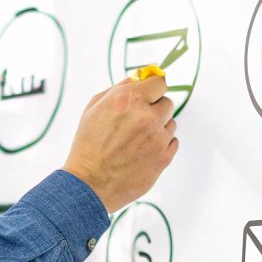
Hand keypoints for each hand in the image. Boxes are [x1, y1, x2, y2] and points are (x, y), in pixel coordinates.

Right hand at [61, 74, 178, 211]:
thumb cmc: (89, 146)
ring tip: (137, 140)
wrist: (90, 183)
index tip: (151, 93)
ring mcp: (158, 137)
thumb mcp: (95, 107)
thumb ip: (120, 88)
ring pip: (171, 123)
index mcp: (129, 99)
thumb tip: (139, 78)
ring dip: (158, 128)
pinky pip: (172, 142)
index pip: (159, 82)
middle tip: (138, 121)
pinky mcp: (164, 156)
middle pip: (167, 102)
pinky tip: (143, 151)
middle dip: (155, 109)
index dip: (153, 88)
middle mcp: (147, 115)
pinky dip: (161, 145)